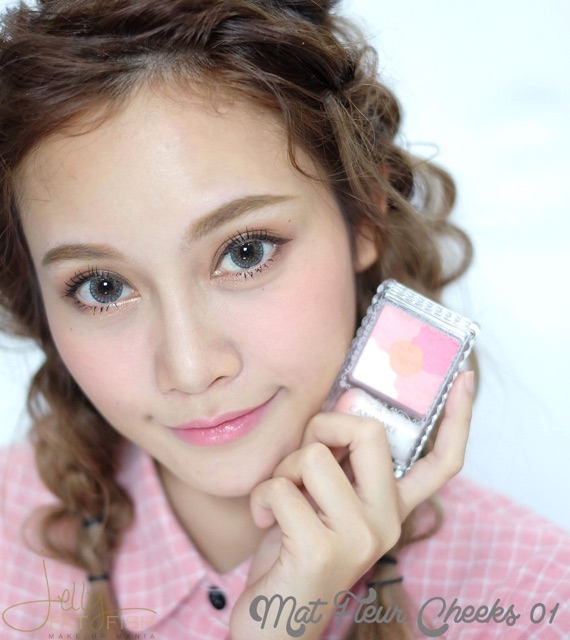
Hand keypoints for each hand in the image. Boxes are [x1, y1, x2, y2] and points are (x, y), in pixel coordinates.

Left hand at [229, 371, 473, 639]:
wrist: (275, 621)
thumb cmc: (295, 547)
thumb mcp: (322, 496)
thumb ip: (340, 454)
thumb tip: (352, 393)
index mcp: (393, 507)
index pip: (443, 462)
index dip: (458, 419)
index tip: (465, 379)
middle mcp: (387, 522)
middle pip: (369, 431)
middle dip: (322, 427)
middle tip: (302, 461)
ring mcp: (360, 538)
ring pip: (315, 456)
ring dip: (283, 470)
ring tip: (280, 501)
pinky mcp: (322, 552)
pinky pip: (281, 489)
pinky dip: (262, 497)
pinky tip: (266, 522)